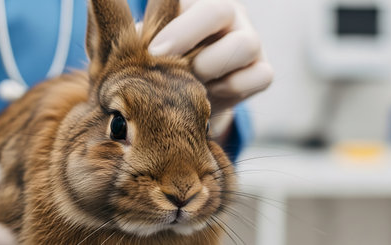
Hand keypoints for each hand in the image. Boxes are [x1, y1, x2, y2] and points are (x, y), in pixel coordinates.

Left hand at [149, 0, 272, 137]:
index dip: (177, 27)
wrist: (185, 98)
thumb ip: (138, 38)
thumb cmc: (161, 66)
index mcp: (197, 3)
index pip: (192, 0)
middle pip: (220, 11)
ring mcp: (250, 41)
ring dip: (212, 67)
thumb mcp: (145, 49)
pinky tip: (212, 94)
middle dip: (188, 38)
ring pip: (245, 44)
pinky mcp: (263, 70)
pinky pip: (261, 76)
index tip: (153, 51)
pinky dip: (233, 88)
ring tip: (191, 83)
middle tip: (163, 64)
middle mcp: (228, 15)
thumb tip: (127, 33)